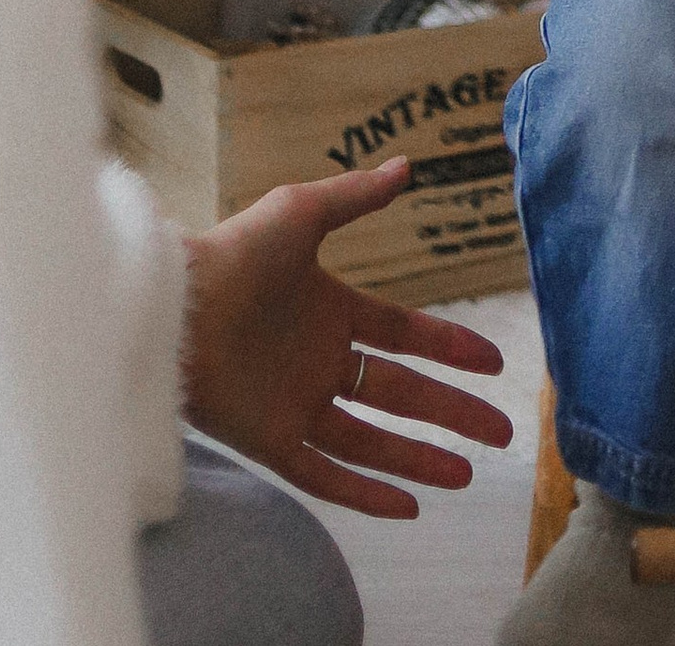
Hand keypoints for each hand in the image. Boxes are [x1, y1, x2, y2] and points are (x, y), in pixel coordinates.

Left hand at [181, 156, 512, 517]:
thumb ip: (355, 198)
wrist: (174, 306)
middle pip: (401, 394)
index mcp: (332, 313)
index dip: (450, 349)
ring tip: (466, 475)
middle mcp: (321, 364)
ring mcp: (298, 406)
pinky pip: (327, 476)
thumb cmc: (233, 252)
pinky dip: (366, 494)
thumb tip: (408, 167)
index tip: (493, 362)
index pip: (404, 336)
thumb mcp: (302, 213)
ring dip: (419, 459)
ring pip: (372, 441)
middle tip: (501, 431)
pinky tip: (408, 507)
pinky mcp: (272, 443)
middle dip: (452, 412)